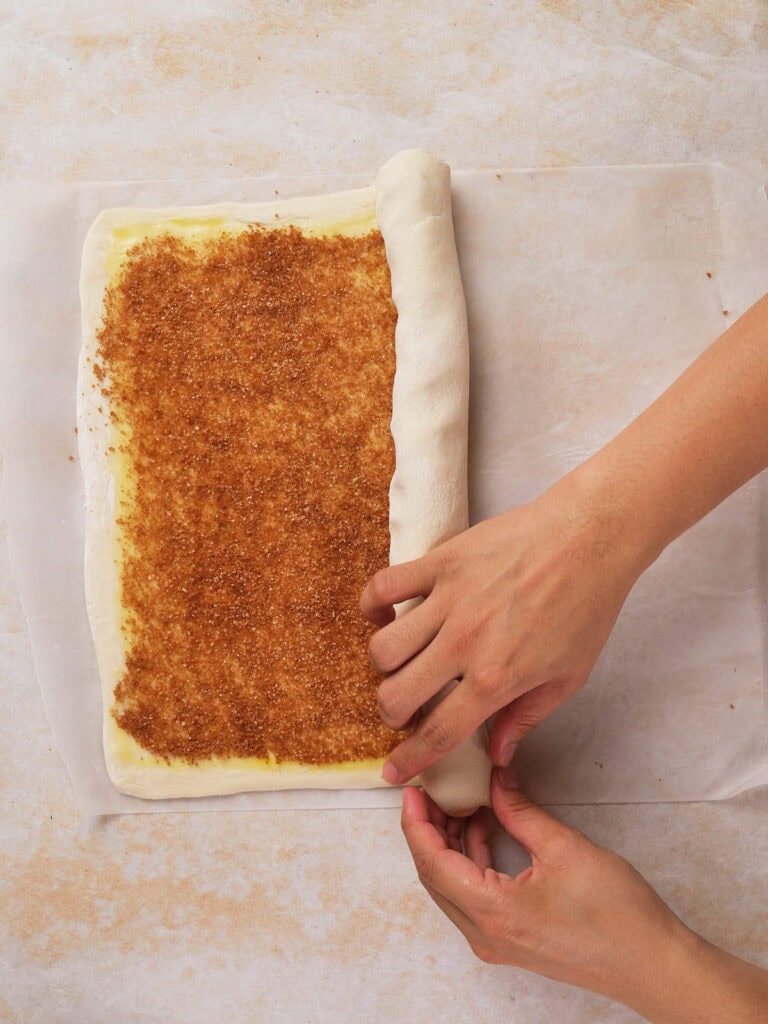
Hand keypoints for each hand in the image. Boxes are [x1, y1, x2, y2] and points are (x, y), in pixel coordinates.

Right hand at [361, 475, 647, 783]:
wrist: (589, 538)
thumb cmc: (586, 606)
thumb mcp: (569, 677)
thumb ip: (526, 718)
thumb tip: (497, 754)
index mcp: (496, 678)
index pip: (438, 733)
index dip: (410, 759)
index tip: (393, 770)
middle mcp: (464, 643)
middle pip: (395, 695)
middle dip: (393, 713)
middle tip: (407, 706)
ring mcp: (447, 600)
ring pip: (383, 648)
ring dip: (385, 666)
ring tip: (403, 661)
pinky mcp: (440, 562)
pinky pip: (384, 586)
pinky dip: (373, 606)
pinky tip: (385, 614)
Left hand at [402, 771, 767, 1022]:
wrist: (651, 962)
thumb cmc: (615, 912)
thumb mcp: (565, 848)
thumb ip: (520, 811)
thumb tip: (494, 781)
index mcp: (492, 912)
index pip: (432, 863)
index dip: (416, 824)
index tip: (412, 791)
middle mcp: (485, 934)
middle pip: (435, 876)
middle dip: (428, 831)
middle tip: (431, 790)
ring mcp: (496, 942)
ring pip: (452, 887)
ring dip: (449, 845)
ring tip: (458, 801)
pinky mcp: (510, 940)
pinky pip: (473, 897)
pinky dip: (470, 861)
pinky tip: (483, 828)